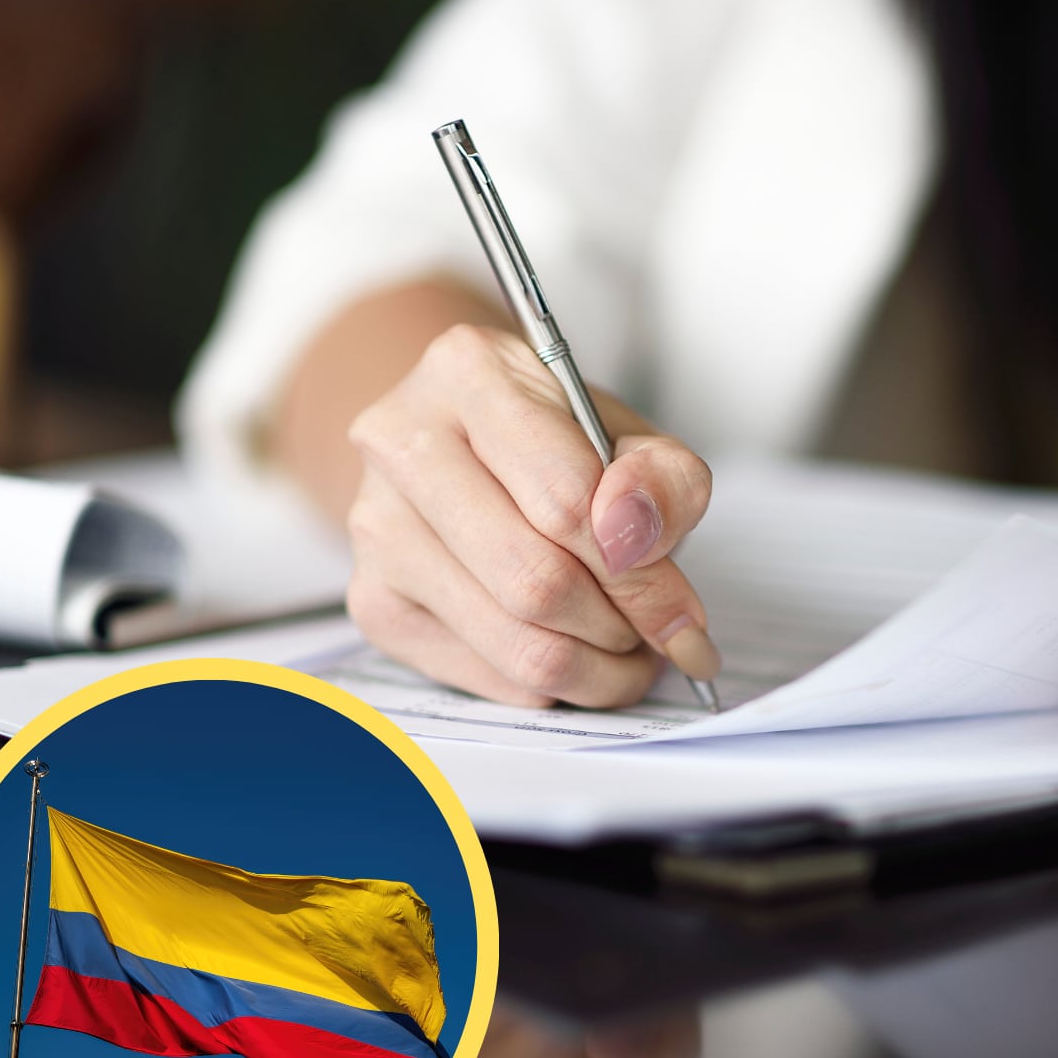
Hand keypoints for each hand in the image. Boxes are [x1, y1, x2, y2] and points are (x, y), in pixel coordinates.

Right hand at [345, 324, 719, 707]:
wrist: (460, 449)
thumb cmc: (550, 444)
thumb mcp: (628, 436)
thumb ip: (662, 476)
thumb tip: (633, 537)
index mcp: (469, 374)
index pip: (567, 501)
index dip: (641, 575)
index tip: (683, 614)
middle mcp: (403, 445)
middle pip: (535, 581)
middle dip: (619, 627)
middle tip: (658, 635)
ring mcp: (377, 527)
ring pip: (511, 641)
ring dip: (594, 667)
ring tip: (627, 651)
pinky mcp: (374, 598)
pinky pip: (485, 675)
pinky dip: (548, 683)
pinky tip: (571, 651)